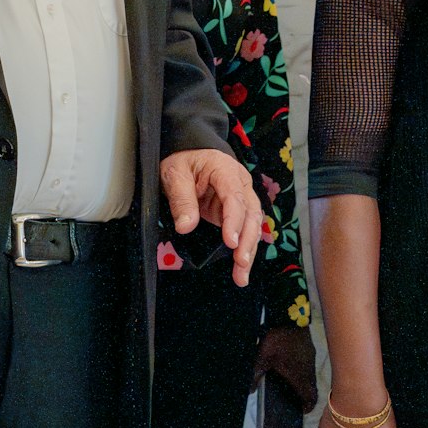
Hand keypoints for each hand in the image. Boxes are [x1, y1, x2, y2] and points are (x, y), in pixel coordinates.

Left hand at [159, 149, 262, 286]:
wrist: (188, 152)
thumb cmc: (183, 159)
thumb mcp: (175, 174)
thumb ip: (181, 199)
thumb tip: (186, 226)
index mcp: (225, 170)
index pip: (235, 197)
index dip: (234, 221)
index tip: (230, 241)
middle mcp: (239, 184)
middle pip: (251, 214)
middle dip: (247, 241)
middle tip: (240, 263)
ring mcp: (240, 198)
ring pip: (252, 225)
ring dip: (249, 250)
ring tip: (241, 275)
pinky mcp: (235, 211)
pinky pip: (244, 230)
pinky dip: (244, 249)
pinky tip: (241, 268)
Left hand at [254, 324, 318, 412]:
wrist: (292, 316)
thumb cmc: (280, 340)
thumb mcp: (263, 358)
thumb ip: (256, 374)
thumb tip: (250, 390)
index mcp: (301, 377)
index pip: (311, 398)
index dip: (308, 406)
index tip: (302, 410)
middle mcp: (309, 370)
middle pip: (310, 388)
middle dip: (302, 394)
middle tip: (292, 398)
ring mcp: (310, 359)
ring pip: (308, 375)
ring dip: (301, 381)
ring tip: (288, 382)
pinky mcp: (308, 349)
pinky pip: (306, 364)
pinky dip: (299, 369)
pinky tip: (288, 364)